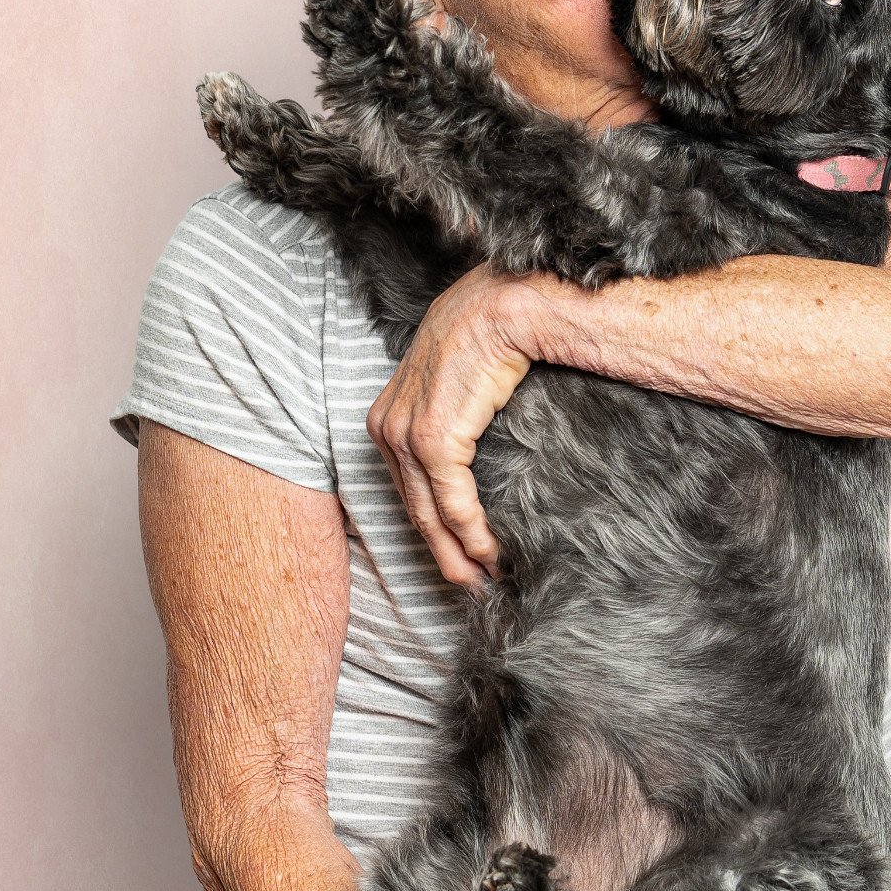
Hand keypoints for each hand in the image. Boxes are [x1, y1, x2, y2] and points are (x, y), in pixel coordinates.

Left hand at [366, 265, 536, 586]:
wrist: (503, 306)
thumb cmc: (489, 336)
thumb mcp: (456, 381)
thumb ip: (452, 415)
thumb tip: (469, 443)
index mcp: (387, 416)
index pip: (406, 486)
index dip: (430, 526)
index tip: (455, 555)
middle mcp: (386, 428)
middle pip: (414, 507)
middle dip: (442, 552)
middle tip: (470, 584)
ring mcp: (405, 435)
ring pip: (430, 513)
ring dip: (459, 553)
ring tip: (483, 579)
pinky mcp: (433, 439)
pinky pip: (452, 502)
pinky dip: (472, 533)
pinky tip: (490, 553)